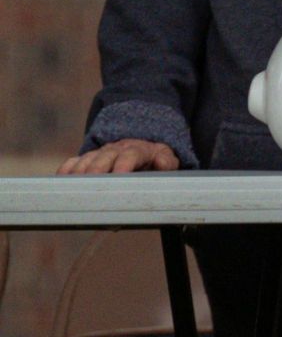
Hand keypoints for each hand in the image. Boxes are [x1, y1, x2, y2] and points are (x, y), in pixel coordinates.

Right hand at [58, 139, 180, 174]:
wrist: (141, 147)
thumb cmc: (154, 159)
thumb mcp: (166, 159)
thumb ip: (167, 162)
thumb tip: (162, 163)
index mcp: (137, 150)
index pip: (130, 156)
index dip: (124, 165)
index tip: (119, 176)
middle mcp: (115, 150)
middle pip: (103, 157)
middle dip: (97, 170)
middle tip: (92, 186)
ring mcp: (99, 153)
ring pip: (86, 160)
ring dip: (80, 173)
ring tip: (75, 188)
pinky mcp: (86, 159)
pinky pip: (72, 162)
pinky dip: (65, 171)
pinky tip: (60, 183)